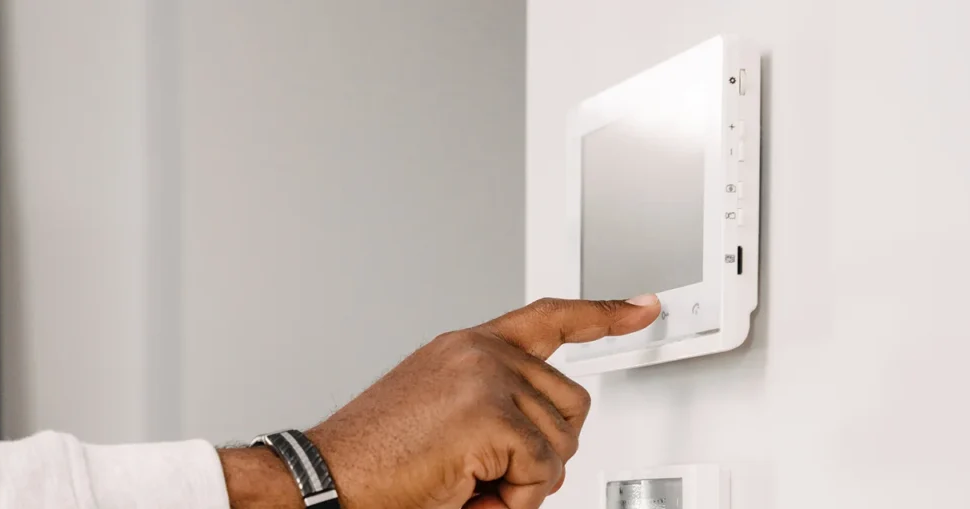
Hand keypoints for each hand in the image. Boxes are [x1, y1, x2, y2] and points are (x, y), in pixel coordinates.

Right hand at [305, 295, 660, 508]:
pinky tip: (470, 492)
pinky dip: (516, 500)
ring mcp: (484, 378)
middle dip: (542, 452)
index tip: (641, 308)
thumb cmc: (378, 457)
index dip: (602, 313)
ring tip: (468, 481)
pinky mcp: (487, 414)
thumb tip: (553, 433)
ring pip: (561, 442)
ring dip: (525, 480)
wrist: (327, 481)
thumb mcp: (444, 413)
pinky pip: (543, 471)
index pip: (549, 318)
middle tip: (485, 472)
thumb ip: (496, 401)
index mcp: (468, 347)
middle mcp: (479, 352)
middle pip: (570, 404)